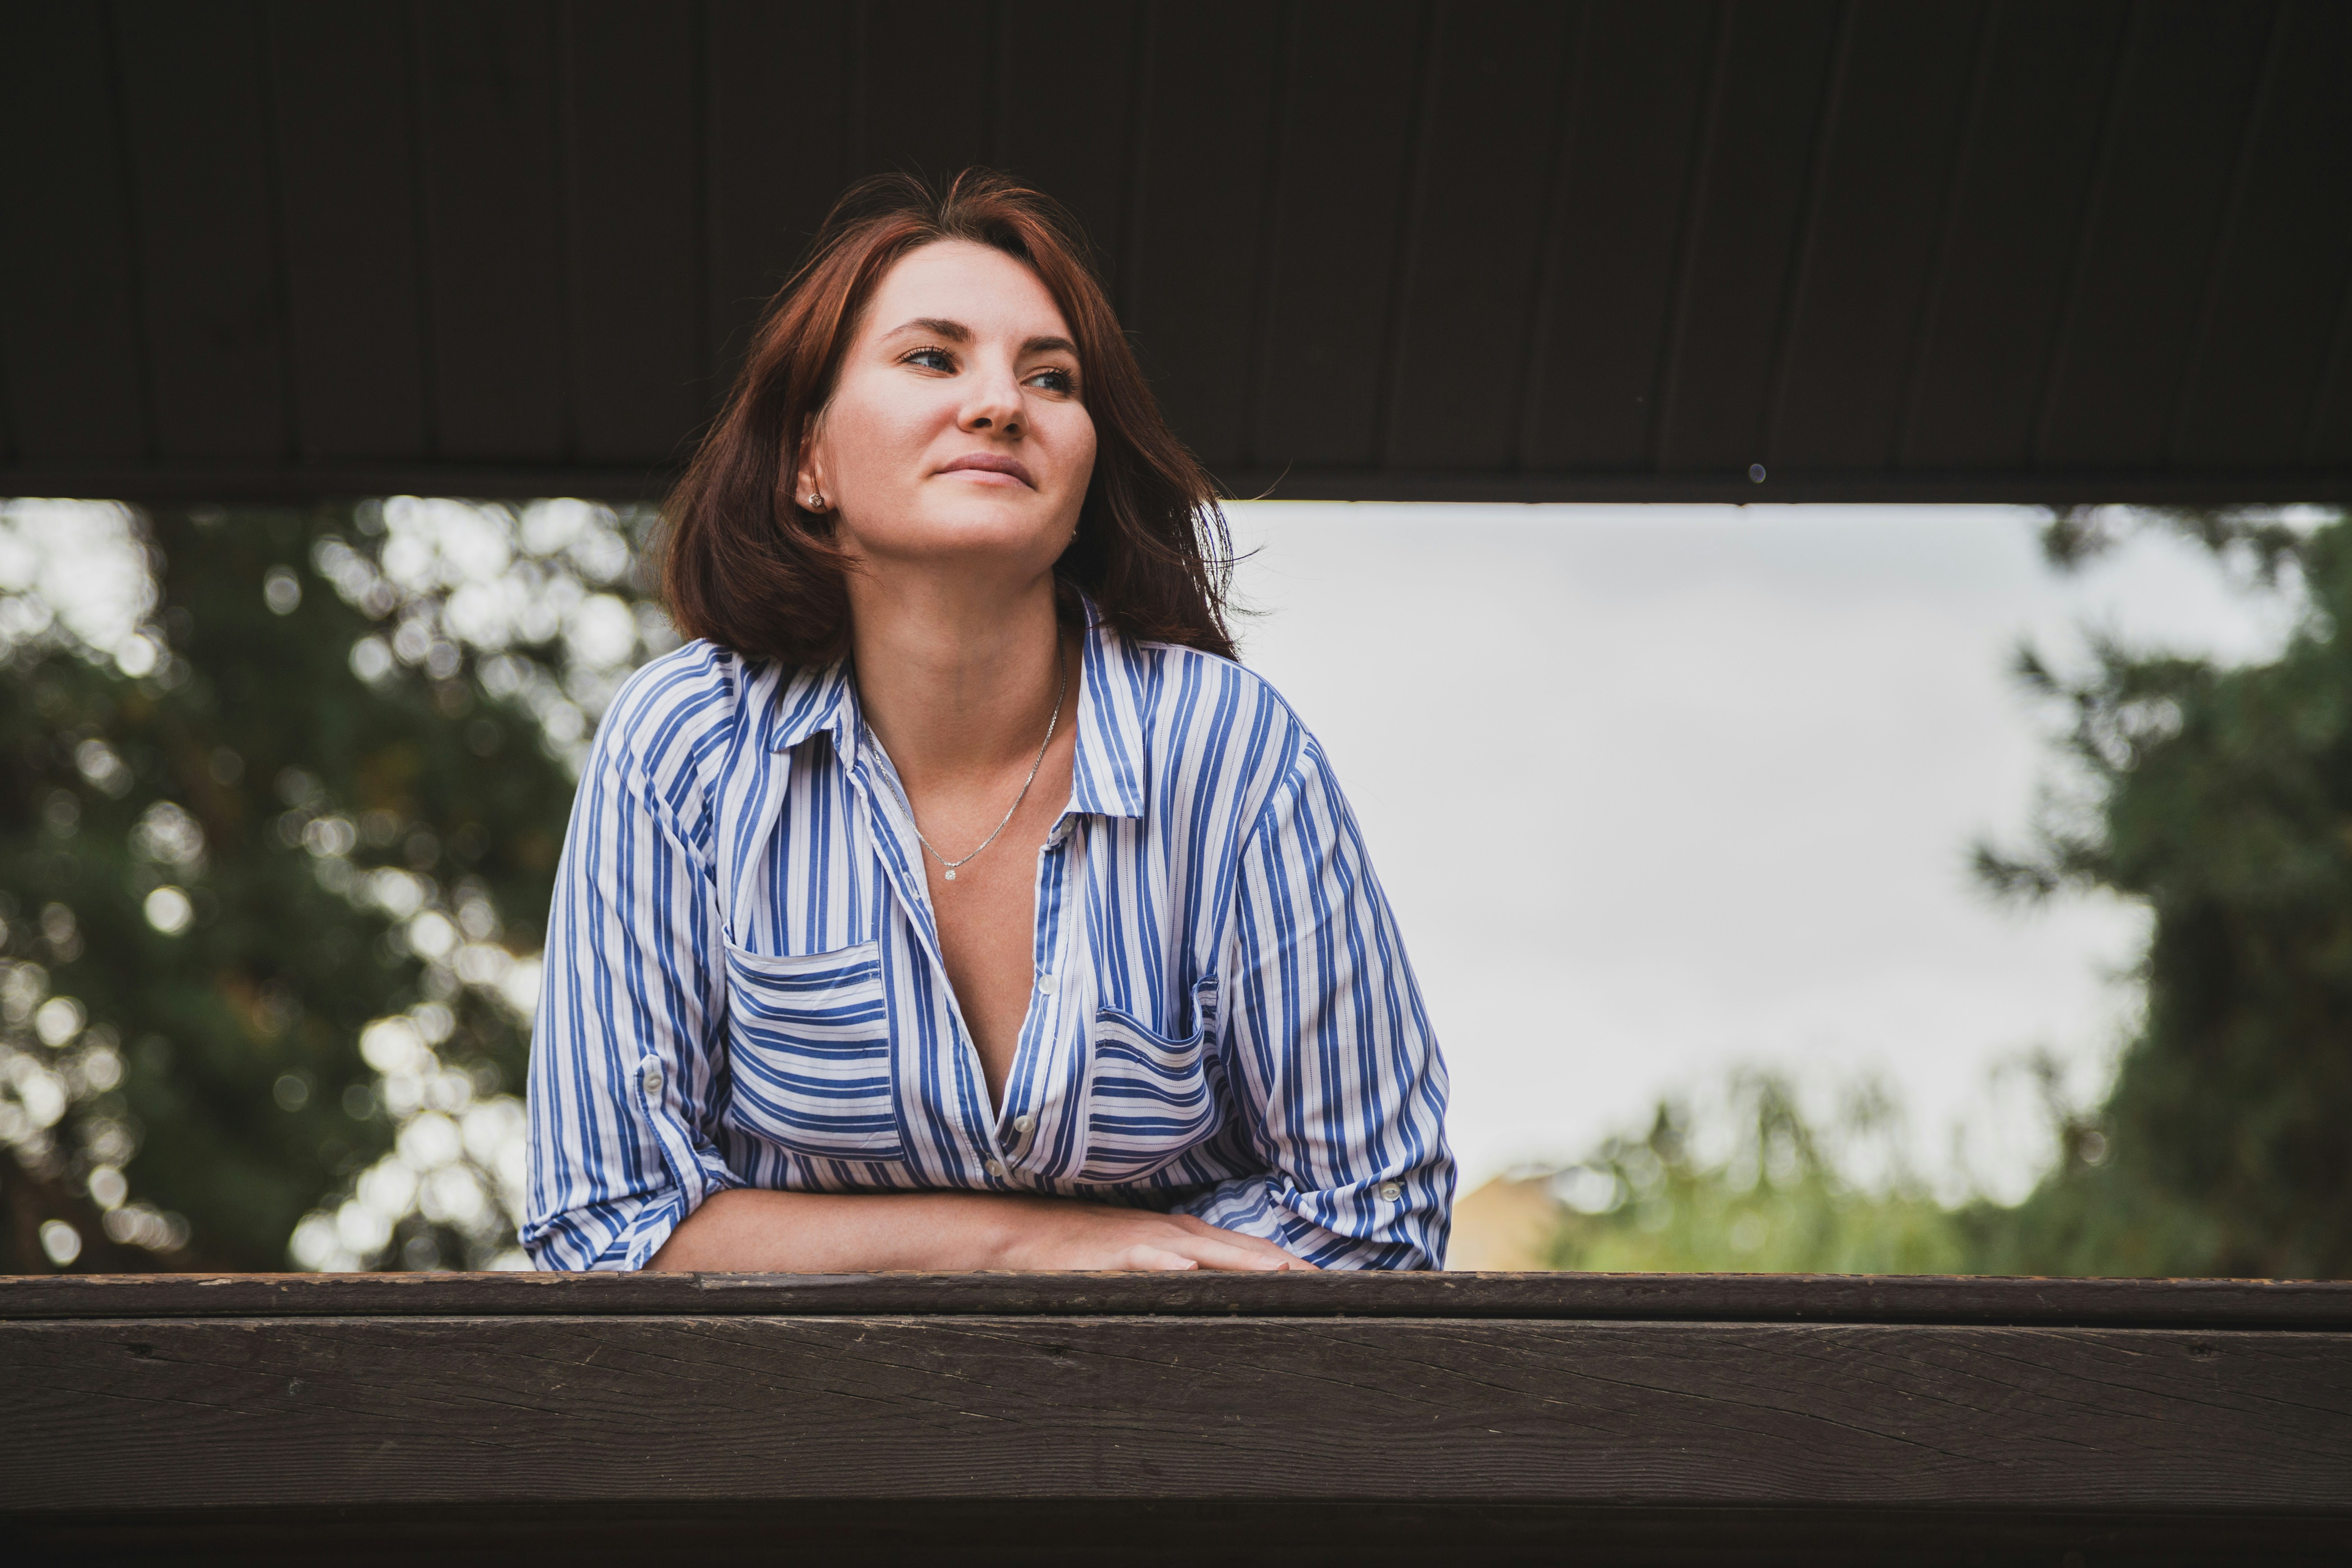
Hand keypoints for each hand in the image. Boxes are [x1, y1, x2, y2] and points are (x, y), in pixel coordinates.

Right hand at [992, 1198, 1319, 1271]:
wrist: (1027, 1230)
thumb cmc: (1088, 1248)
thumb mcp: (1144, 1256)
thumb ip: (1180, 1269)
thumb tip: (1217, 1289)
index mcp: (1185, 1235)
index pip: (1247, 1250)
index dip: (1287, 1265)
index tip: (1329, 1283)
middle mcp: (1173, 1232)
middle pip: (1238, 1248)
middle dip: (1283, 1265)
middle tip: (1327, 1284)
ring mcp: (1144, 1238)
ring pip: (1201, 1250)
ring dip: (1241, 1261)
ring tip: (1280, 1274)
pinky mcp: (1110, 1250)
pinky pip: (1143, 1256)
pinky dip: (1166, 1262)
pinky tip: (1189, 1271)